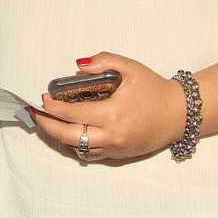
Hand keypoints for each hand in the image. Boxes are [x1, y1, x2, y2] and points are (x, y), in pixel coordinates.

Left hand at [33, 52, 186, 161]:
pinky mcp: (119, 156)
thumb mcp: (130, 68)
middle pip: (69, 136)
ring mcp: (115, 149)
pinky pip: (91, 153)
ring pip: (78, 148)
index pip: (73, 114)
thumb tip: (78, 66)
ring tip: (48, 122)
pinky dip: (76, 143)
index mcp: (113, 114)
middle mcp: (112, 136)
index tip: (44, 98)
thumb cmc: (154, 89)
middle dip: (48, 125)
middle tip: (37, 114)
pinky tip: (69, 131)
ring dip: (59, 136)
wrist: (179, 114)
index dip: (53, 107)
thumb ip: (103, 61)